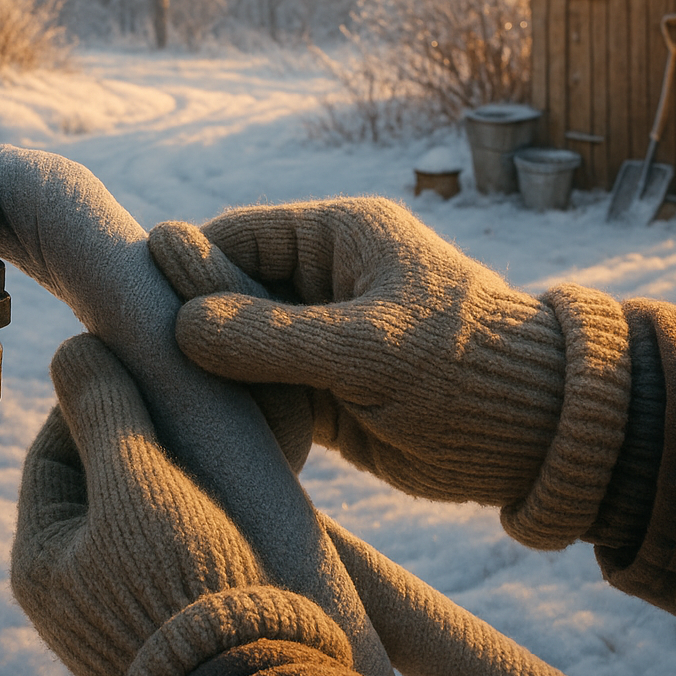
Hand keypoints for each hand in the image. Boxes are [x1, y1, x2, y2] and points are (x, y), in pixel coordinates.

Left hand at [12, 333, 365, 675]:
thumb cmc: (184, 586)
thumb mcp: (138, 483)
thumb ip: (104, 411)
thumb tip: (71, 348)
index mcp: (39, 559)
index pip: (52, 449)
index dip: (94, 401)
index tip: (140, 370)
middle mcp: (68, 588)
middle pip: (96, 480)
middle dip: (139, 436)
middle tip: (184, 403)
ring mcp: (117, 606)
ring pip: (137, 510)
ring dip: (172, 472)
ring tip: (214, 441)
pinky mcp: (168, 618)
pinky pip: (170, 545)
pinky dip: (194, 511)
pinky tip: (231, 491)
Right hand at [148, 198, 632, 549]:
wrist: (541, 440)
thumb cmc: (469, 371)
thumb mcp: (367, 348)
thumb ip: (271, 335)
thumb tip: (182, 324)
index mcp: (338, 237)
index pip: (235, 235)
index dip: (184, 267)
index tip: (134, 305)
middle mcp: (322, 280)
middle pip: (225, 291)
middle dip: (190, 326)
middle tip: (142, 360)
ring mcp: (319, 338)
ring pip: (235, 347)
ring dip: (210, 375)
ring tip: (171, 400)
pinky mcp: (322, 392)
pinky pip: (259, 394)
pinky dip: (238, 412)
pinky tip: (213, 429)